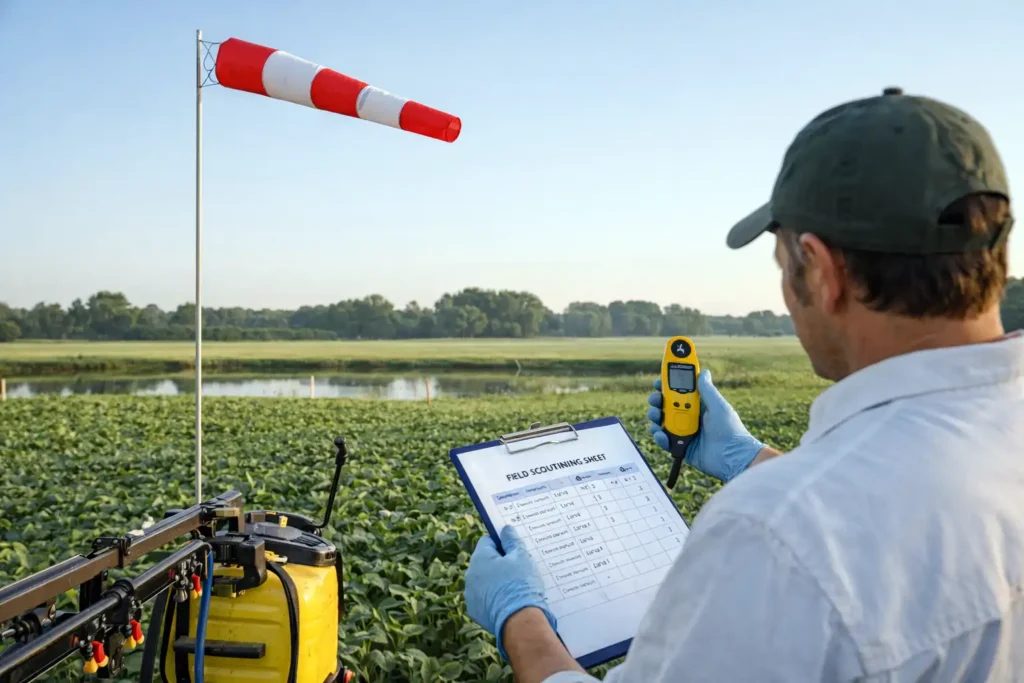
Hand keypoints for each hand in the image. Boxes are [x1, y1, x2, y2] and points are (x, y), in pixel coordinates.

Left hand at [464, 525, 556, 660]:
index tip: (514, 549)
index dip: (501, 543)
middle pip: (485, 562)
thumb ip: (512, 540)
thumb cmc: (520, 585)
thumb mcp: (521, 557)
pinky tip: (509, 601)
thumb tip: (506, 529)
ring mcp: (471, 595)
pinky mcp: (475, 611)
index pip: (487, 541)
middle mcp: (470, 575)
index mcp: (479, 558)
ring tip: (515, 587)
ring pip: (484, 581)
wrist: (520, 622)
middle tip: (518, 569)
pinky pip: (485, 598)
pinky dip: (494, 598)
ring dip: (496, 581)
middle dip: (500, 563)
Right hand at [646, 369, 764, 481]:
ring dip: (655, 418)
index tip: (659, 382)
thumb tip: (704, 371)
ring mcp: (683, 432)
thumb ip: (707, 390)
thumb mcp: (718, 406)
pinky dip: (659, 437)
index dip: (667, 387)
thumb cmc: (730, 430)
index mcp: (698, 406)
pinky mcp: (680, 447)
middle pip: (666, 406)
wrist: (733, 457)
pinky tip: (661, 434)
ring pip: (662, 422)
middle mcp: (689, 418)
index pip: (679, 392)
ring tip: (656, 418)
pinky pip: (664, 441)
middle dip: (657, 401)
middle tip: (655, 400)